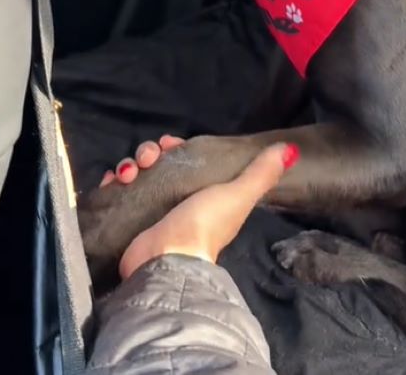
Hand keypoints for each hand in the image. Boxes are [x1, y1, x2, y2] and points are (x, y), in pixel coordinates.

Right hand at [101, 139, 299, 279]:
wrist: (167, 262)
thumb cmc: (204, 225)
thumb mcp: (238, 194)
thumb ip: (261, 173)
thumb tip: (291, 150)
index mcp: (202, 194)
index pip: (185, 160)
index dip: (176, 148)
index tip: (170, 143)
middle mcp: (175, 201)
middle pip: (157, 164)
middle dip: (149, 153)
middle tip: (149, 157)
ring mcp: (150, 211)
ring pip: (135, 174)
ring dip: (130, 165)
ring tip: (130, 172)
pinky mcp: (129, 220)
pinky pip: (117, 192)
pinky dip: (114, 183)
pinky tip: (115, 182)